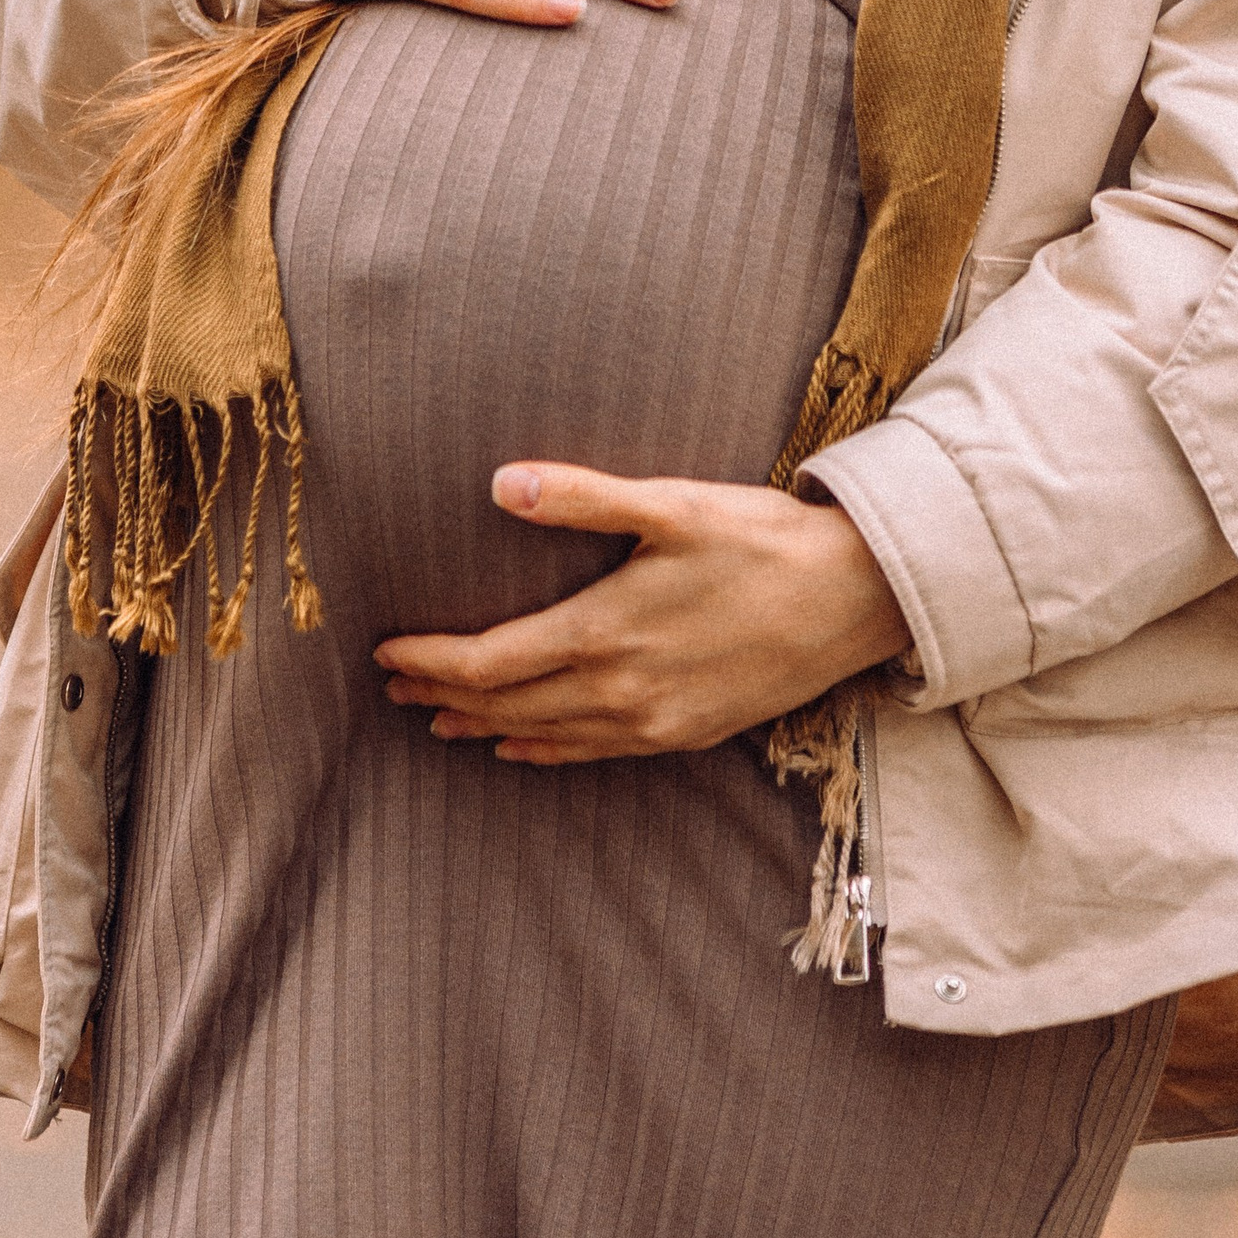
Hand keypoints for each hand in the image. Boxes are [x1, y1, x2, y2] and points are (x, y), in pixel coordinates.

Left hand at [374, 462, 912, 760]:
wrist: (853, 600)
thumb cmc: (760, 540)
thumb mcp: (671, 503)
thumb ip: (582, 495)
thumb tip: (500, 484)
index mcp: (605, 634)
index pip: (490, 661)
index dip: (429, 659)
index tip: (385, 651)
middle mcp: (621, 692)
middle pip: (506, 704)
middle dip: (442, 694)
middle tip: (390, 685)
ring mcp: (653, 722)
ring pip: (545, 735)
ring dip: (484, 726)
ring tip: (437, 720)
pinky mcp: (685, 734)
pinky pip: (592, 754)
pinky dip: (544, 751)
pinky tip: (521, 748)